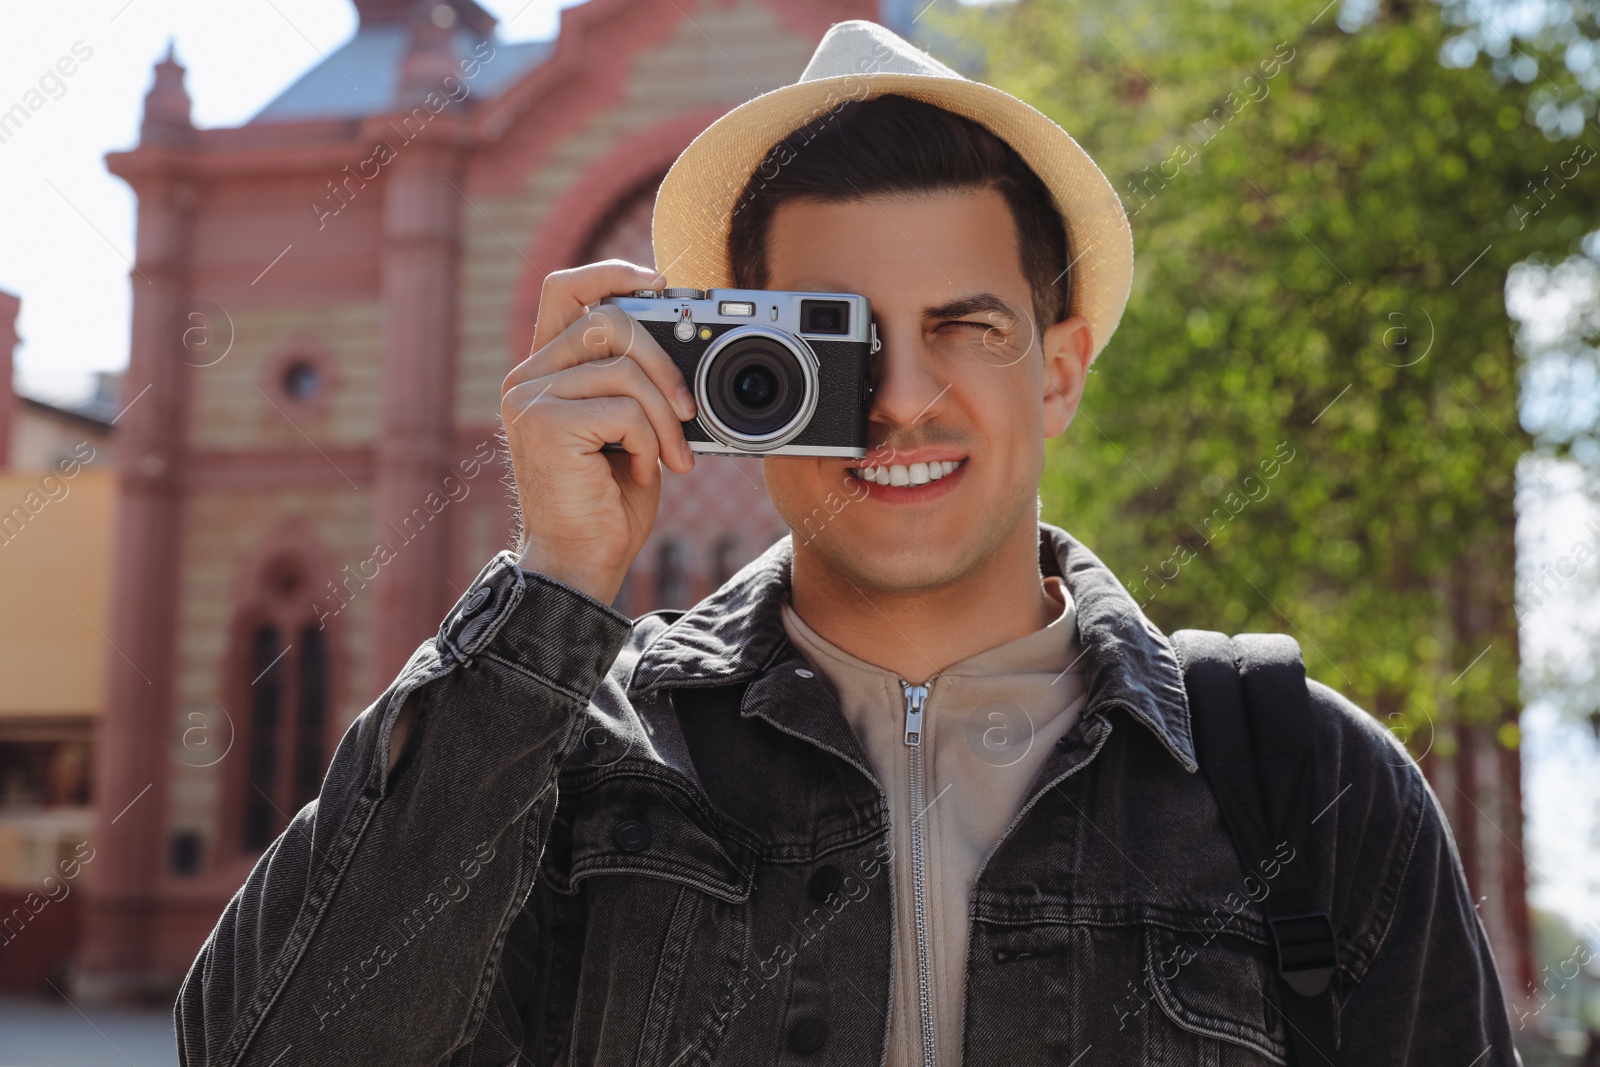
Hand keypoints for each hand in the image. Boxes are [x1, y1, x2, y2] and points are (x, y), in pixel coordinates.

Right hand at [501, 259, 696, 604]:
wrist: (584, 563)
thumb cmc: (608, 501)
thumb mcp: (629, 427)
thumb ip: (635, 379)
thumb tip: (681, 336)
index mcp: (546, 370)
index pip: (565, 289)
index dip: (610, 272)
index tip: (659, 282)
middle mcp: (527, 377)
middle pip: (607, 321)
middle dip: (664, 364)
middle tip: (687, 412)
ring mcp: (529, 399)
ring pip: (624, 368)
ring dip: (664, 418)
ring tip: (669, 457)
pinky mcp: (544, 424)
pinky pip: (624, 409)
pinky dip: (649, 442)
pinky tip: (641, 472)